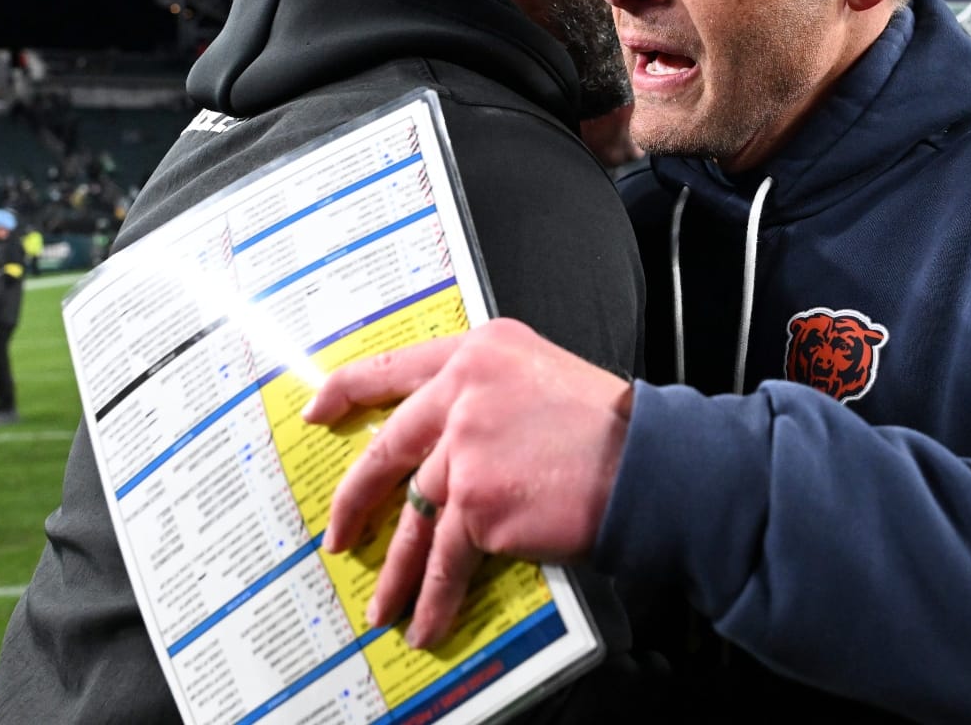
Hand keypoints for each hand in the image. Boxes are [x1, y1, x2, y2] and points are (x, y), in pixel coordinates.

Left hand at [300, 318, 632, 647]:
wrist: (652, 465)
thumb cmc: (614, 427)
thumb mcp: (543, 377)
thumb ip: (490, 396)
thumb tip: (450, 447)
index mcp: (480, 350)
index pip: (394, 366)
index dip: (348, 391)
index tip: (319, 410)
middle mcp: (464, 390)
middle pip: (389, 448)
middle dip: (357, 500)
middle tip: (339, 533)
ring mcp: (465, 446)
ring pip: (414, 515)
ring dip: (398, 568)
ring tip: (384, 603)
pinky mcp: (477, 500)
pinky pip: (445, 558)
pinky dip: (434, 596)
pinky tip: (426, 619)